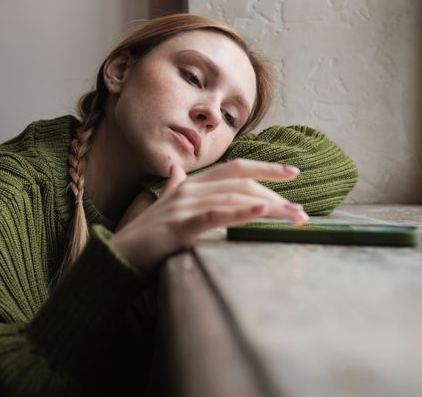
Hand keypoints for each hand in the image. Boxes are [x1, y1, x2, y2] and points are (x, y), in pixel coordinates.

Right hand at [110, 159, 308, 273]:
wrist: (119, 255)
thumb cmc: (146, 234)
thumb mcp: (163, 204)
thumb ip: (173, 184)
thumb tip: (174, 166)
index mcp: (191, 183)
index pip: (234, 168)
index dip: (264, 167)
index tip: (292, 172)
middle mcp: (190, 189)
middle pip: (241, 182)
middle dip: (276, 195)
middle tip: (302, 213)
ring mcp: (184, 205)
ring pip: (234, 197)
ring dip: (269, 206)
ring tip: (294, 218)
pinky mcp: (180, 225)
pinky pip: (215, 214)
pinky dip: (240, 210)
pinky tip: (261, 209)